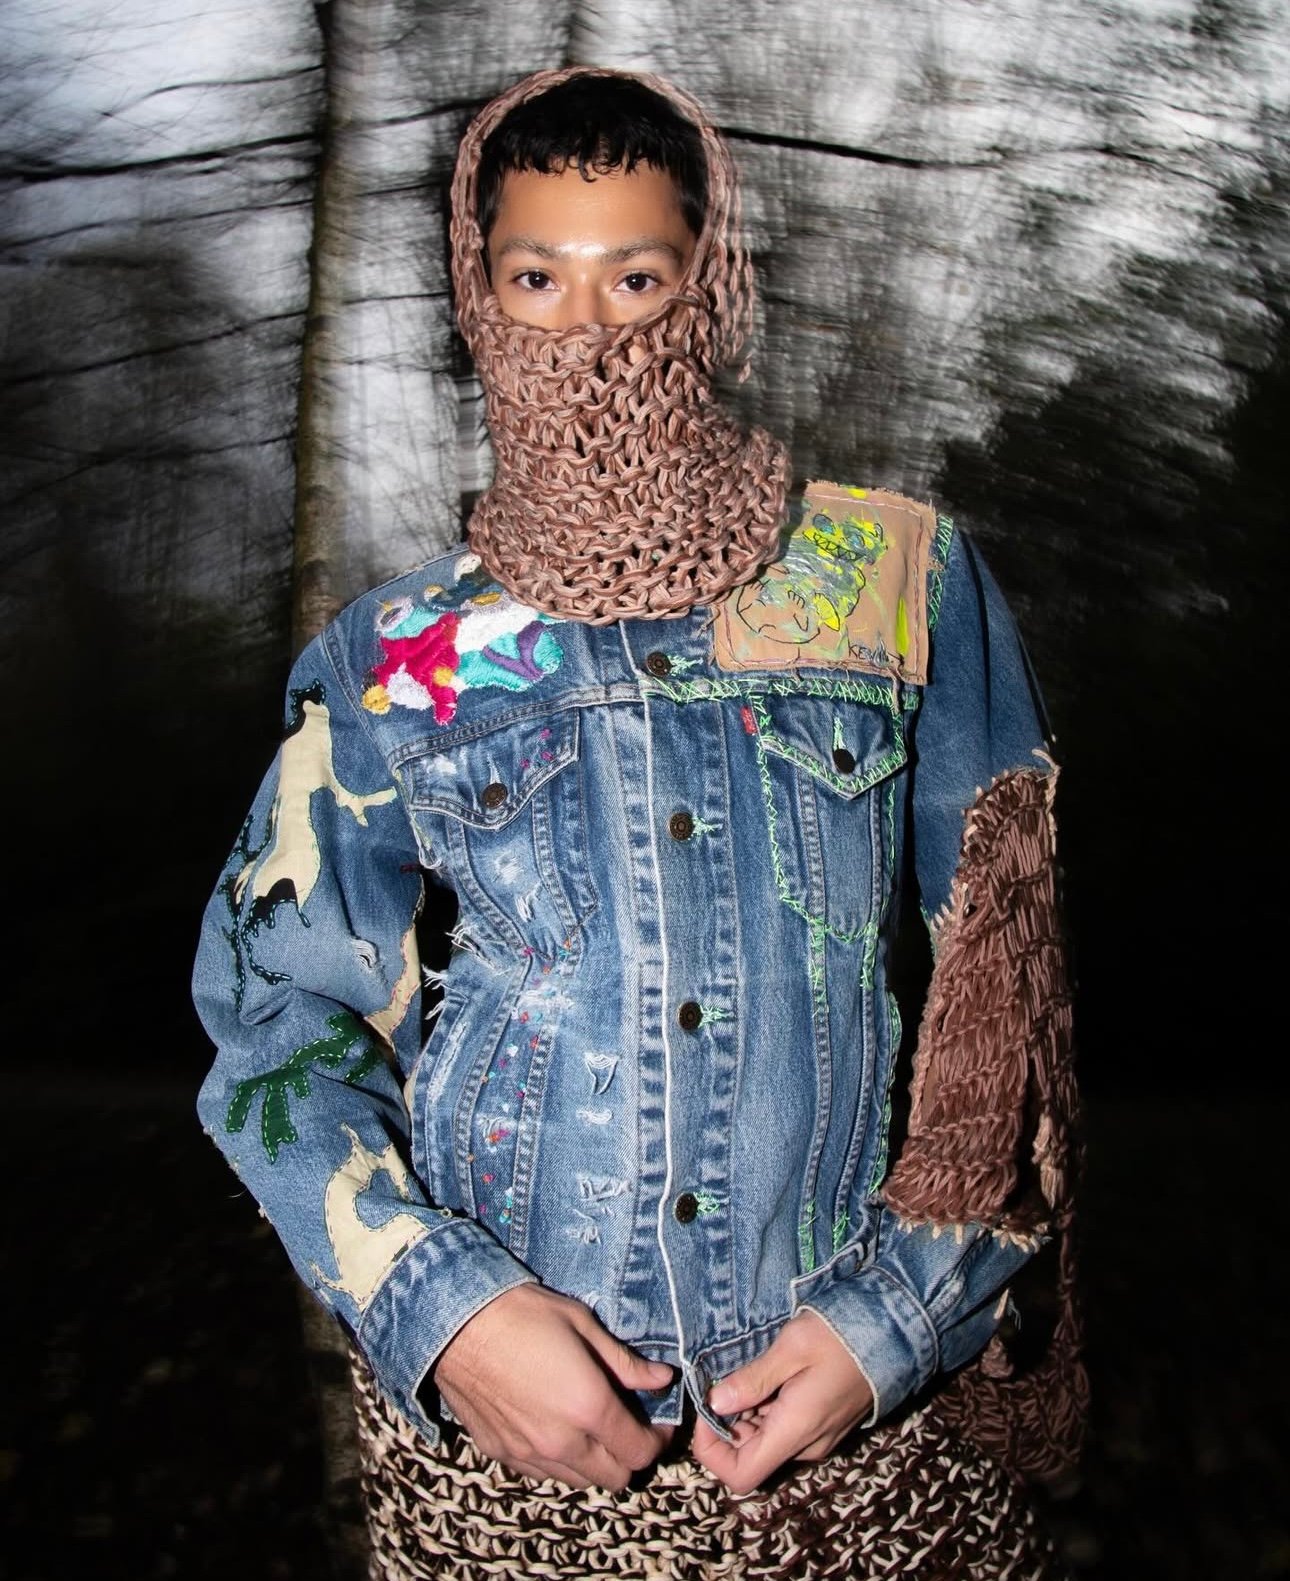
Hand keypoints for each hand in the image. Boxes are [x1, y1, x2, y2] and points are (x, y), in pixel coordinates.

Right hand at [431, 1283, 675, 1488]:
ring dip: (594, 1462)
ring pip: (579, 1481)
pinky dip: (558, 1460)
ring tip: (590, 1426)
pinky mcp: (500, 1452)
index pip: (640, 1452)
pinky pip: (542, 1473)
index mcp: (588, 1407)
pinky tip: (554, 1426)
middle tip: (627, 1425)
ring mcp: (528, 1453)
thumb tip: (661, 1379)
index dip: (657, 1441)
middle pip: (615, 1478)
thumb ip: (625, 1363)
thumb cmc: (524, 1314)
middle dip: (629, 1456)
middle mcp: (561, 1442)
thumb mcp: (584, 1326)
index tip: (657, 1424)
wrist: (457, 1321)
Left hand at [692, 1309, 872, 1494]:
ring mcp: (818, 1438)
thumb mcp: (792, 1348)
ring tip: (753, 1370)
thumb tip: (715, 1403)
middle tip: (727, 1378)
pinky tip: (772, 1374)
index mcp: (796, 1431)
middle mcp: (807, 1445)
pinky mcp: (824, 1425)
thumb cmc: (841, 1335)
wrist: (893, 1331)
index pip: (741, 1476)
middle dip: (728, 1423)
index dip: (711, 1452)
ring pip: (766, 1441)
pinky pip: (784, 1429)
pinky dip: (767, 1409)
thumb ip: (752, 1379)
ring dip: (748, 1413)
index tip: (705, 1410)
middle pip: (750, 1457)